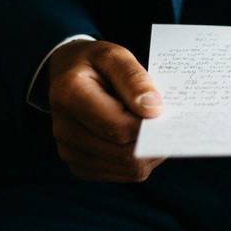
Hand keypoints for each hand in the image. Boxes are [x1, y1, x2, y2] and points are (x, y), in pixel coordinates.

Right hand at [47, 40, 165, 181]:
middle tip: (167, 123)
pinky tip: (140, 139)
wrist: (67, 75)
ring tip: (153, 128)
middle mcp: (64, 129)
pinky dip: (139, 160)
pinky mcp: (80, 166)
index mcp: (70, 96)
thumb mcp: (114, 55)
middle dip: (153, 141)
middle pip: (125, 154)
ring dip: (150, 153)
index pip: (120, 127)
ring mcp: (70, 152)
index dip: (149, 124)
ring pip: (128, 169)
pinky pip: (122, 174)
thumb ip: (134, 78)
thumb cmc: (94, 63)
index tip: (163, 111)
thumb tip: (154, 110)